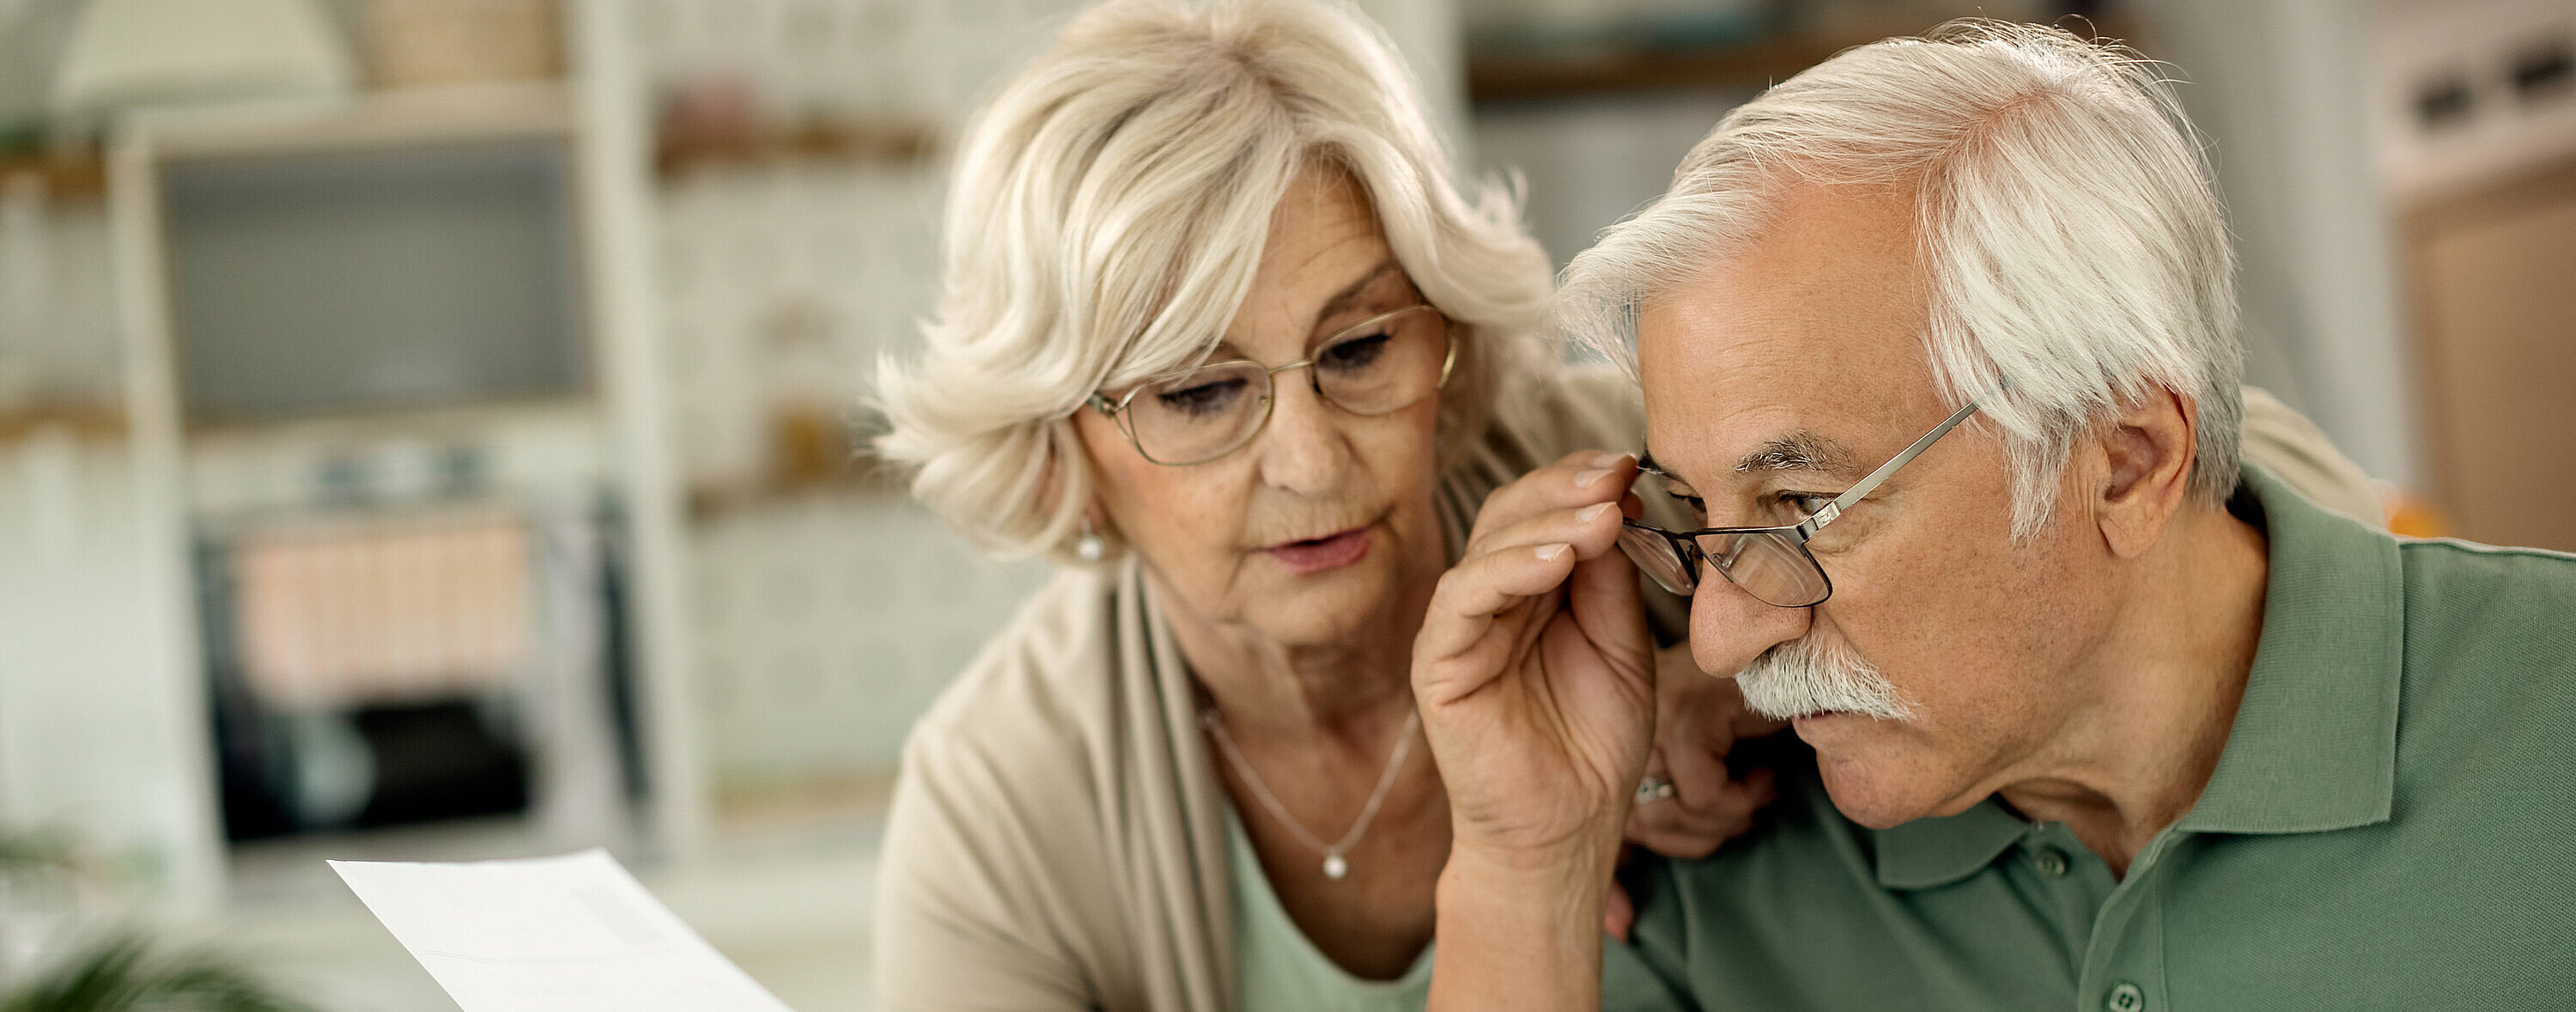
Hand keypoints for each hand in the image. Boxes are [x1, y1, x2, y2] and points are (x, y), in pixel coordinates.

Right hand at [1413, 450, 1656, 871]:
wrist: (1567, 830)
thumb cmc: (1594, 744)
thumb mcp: (1622, 645)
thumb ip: (1612, 581)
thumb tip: (1619, 504)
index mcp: (1532, 588)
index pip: (1545, 512)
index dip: (1582, 482)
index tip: (1632, 464)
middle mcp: (1489, 598)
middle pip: (1511, 514)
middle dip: (1565, 488)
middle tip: (1616, 474)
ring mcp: (1459, 627)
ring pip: (1488, 547)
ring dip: (1547, 523)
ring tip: (1602, 516)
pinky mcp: (1438, 661)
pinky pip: (1464, 599)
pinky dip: (1509, 571)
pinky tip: (1557, 561)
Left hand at [1603, 647, 1785, 939]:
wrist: (1803, 660)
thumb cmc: (1758, 723)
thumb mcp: (1706, 782)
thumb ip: (1664, 832)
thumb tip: (1619, 928)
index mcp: (1616, 739)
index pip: (1597, 820)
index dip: (1609, 883)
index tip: (1622, 927)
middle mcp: (1622, 722)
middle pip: (1641, 825)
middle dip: (1701, 836)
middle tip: (1745, 812)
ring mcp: (1651, 713)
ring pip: (1672, 811)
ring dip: (1728, 818)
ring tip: (1757, 790)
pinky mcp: (1686, 710)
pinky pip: (1703, 792)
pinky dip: (1742, 796)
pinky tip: (1762, 773)